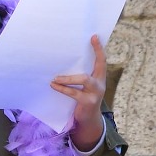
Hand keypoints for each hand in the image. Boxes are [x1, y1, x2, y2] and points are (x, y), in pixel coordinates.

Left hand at [53, 35, 107, 151]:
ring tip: (55, 78)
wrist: (89, 119)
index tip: (94, 36)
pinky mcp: (87, 102)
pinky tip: (53, 85)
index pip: (102, 60)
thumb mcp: (86, 86)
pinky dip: (62, 88)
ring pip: (84, 79)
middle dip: (92, 55)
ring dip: (68, 78)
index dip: (99, 48)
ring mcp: (95, 93)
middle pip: (98, 65)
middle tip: (82, 46)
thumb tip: (63, 60)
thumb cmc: (84, 98)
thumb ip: (80, 75)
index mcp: (100, 77)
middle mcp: (100, 83)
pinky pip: (73, 93)